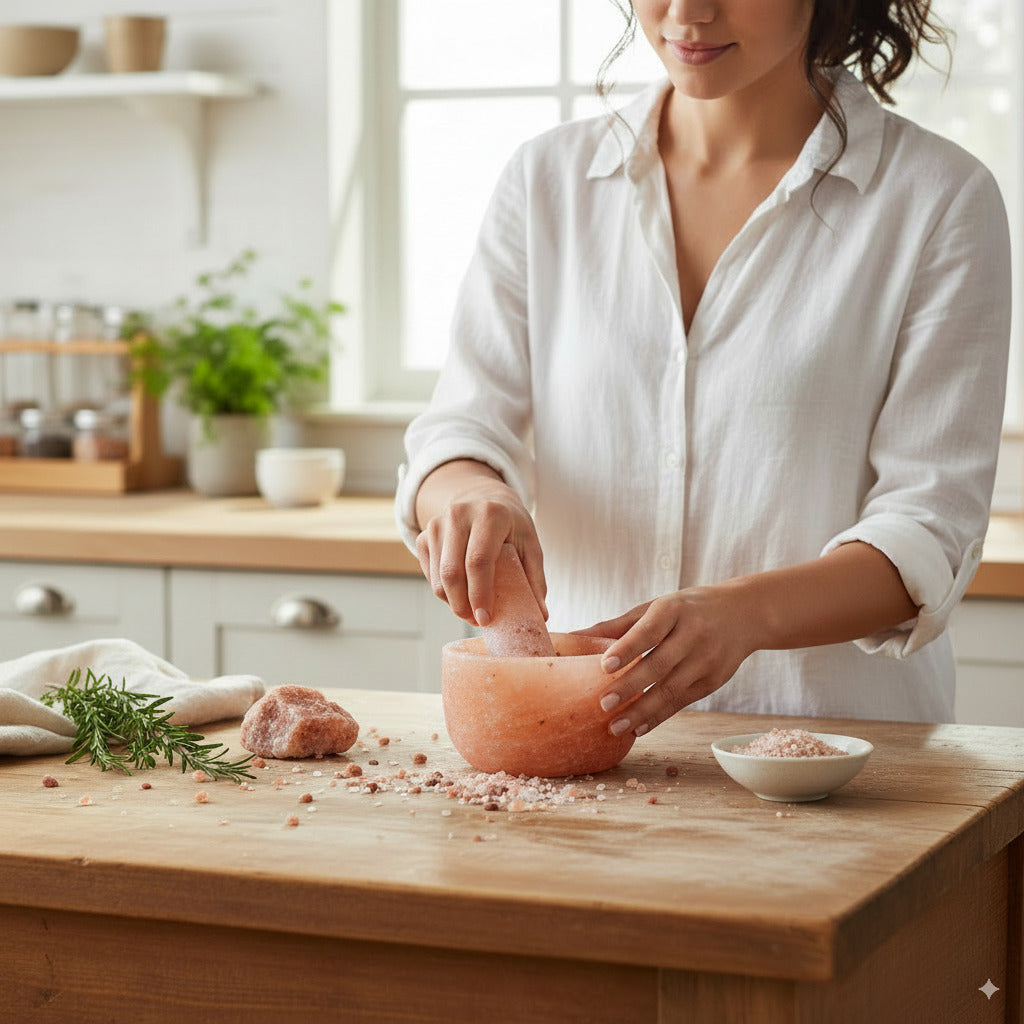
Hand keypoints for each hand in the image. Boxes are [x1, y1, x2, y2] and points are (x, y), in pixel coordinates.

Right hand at [414, 460, 546, 626]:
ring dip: (453, 603)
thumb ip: (535, 578)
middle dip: (462, 605)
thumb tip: (542, 615)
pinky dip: (444, 592)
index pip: (478, 560)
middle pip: (452, 572)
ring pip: (439, 578)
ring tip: (471, 611)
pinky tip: (460, 595)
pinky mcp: (425, 535)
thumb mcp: (529, 543)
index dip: (479, 593)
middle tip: (477, 621)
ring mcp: (437, 524)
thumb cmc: (510, 525)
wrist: (483, 497)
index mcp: (490, 515)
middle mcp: (459, 515)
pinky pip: (430, 575)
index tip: (485, 618)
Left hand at [578, 585, 758, 737]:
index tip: (604, 665)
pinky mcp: (713, 681)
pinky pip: (682, 702)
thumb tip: (571, 636)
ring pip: (671, 690)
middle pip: (659, 665)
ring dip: (642, 711)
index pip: (649, 631)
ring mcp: (706, 660)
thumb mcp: (655, 607)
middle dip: (630, 687)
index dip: (627, 648)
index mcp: (673, 610)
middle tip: (603, 705)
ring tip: (615, 727)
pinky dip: (659, 717)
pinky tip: (638, 728)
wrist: (743, 614)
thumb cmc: (686, 609)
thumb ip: (616, 625)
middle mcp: (693, 634)